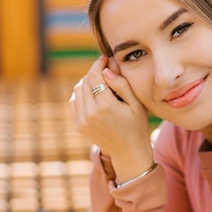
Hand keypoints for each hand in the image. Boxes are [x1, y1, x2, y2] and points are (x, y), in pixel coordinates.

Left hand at [70, 56, 152, 181]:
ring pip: (77, 90)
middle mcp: (91, 113)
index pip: (95, 75)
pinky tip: (93, 95)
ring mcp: (82, 121)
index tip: (105, 59)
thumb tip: (106, 69)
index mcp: (106, 106)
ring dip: (87, 82)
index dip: (99, 64)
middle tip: (105, 70)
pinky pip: (74, 102)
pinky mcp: (79, 125)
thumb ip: (122, 84)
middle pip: (85, 81)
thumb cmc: (136, 125)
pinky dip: (81, 94)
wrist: (128, 151)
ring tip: (100, 82)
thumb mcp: (136, 104)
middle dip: (94, 72)